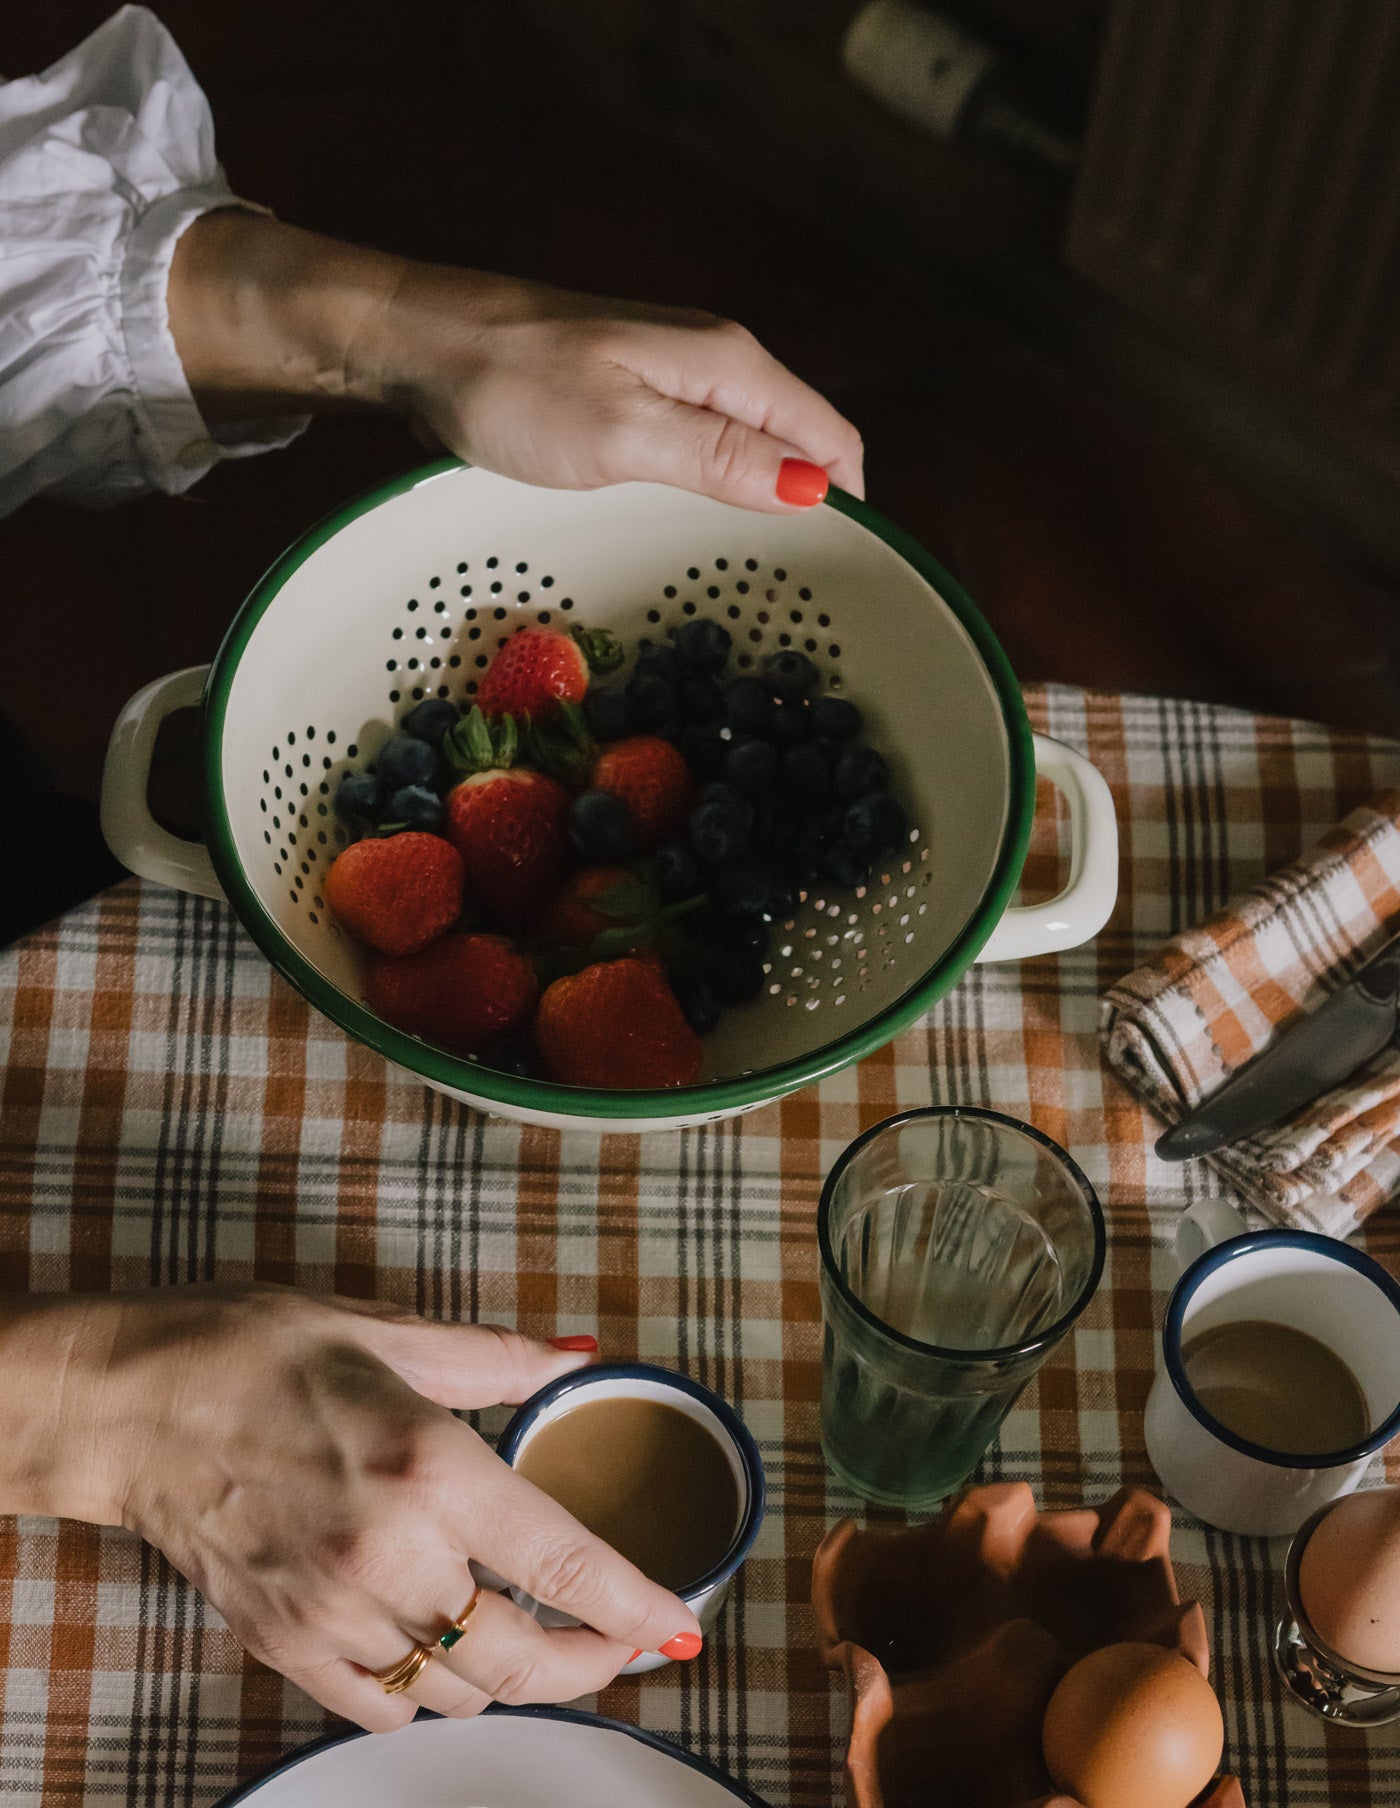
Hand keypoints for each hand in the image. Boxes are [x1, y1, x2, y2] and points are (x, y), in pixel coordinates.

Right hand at [0, 1286, 699, 1731]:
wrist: (134, 1405)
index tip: (680, 1624)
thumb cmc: (255, 1352)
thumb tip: (578, 1353)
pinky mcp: (287, 1644)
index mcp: (430, 1465)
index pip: (565, 1563)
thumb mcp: (387, 1330)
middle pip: (521, 1657)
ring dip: (513, 1678)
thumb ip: (498, 1358)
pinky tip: (443, 1652)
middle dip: (591, 1663)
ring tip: (539, 1641)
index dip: (636, 1608)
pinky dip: (429, 1696)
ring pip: (458, 1693)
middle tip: (622, 1644)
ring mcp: (333, 1612)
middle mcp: (390, 1554)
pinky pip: (382, 1708)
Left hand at [169, 212, 862, 511]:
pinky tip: (695, 530)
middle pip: (801, 443)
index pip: (831, 439)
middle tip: (795, 594)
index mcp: (729, 365)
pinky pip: (707, 447)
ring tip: (754, 576)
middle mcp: (717, 363)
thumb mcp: (623, 434)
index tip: (838, 578)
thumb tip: (814, 490)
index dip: (849, 506)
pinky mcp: (636, 394)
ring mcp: (676, 377)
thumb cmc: (511, 386)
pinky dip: (717, 490)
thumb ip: (721, 459)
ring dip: (764, 505)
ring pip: (755, 447)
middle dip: (813, 511)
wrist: (420, 342)